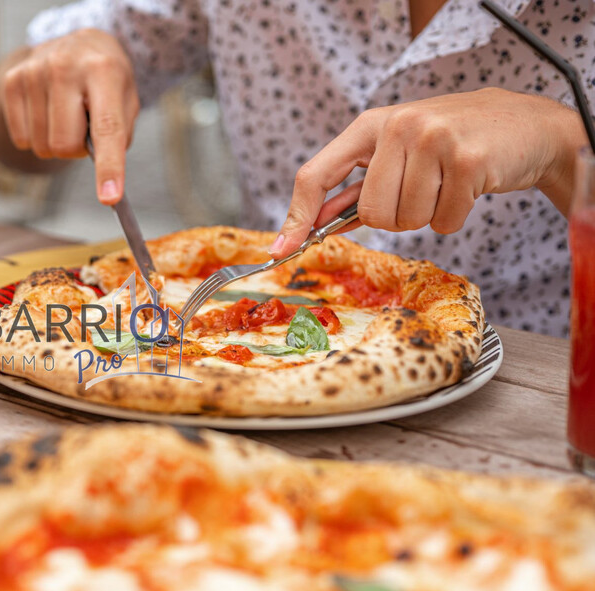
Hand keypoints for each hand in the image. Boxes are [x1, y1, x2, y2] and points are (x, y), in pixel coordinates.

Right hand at [0, 29, 139, 203]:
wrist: (77, 43)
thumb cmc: (105, 80)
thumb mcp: (125, 100)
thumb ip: (118, 136)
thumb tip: (105, 180)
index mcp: (104, 72)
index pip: (106, 128)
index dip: (109, 166)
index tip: (110, 197)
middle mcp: (66, 67)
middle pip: (64, 146)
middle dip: (75, 149)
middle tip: (81, 127)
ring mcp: (34, 72)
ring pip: (41, 146)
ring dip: (55, 141)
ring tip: (64, 113)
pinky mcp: (12, 80)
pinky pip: (21, 138)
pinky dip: (34, 135)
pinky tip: (45, 110)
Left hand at [270, 88, 582, 256]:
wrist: (523, 127)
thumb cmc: (450, 145)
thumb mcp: (396, 152)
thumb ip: (355, 187)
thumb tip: (305, 226)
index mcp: (368, 125)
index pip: (315, 175)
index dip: (296, 217)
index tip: (280, 250)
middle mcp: (397, 126)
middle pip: (370, 214)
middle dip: (395, 218)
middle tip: (421, 192)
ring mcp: (433, 139)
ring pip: (406, 221)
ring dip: (428, 215)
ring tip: (447, 184)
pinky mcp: (467, 158)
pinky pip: (444, 222)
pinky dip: (456, 216)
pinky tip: (469, 187)